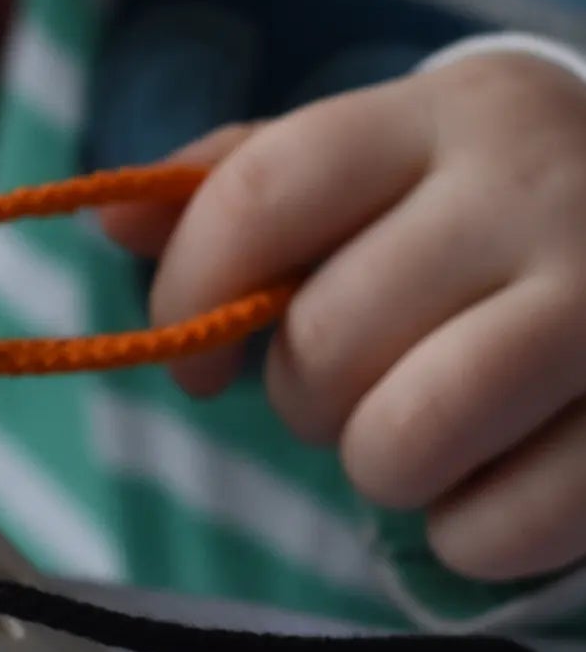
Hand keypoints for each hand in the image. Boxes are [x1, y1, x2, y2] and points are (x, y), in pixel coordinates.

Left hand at [100, 52, 585, 581]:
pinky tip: (500, 479)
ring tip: (428, 430)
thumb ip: (251, 184)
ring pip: (400, 441)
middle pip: (323, 340)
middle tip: (363, 387)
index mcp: (449, 115)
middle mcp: (539, 191)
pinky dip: (471, 536)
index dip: (191, 294)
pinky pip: (495, 531)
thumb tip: (112, 219)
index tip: (195, 363)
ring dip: (384, 468)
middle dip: (308, 395)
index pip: (260, 193)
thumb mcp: (391, 166)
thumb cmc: (496, 219)